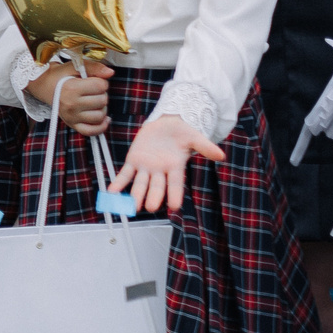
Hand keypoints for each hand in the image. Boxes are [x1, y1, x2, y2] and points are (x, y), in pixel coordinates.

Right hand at [26, 57, 112, 134]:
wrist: (44, 86)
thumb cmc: (60, 76)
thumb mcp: (74, 67)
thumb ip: (94, 68)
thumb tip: (110, 73)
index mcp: (72, 89)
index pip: (101, 86)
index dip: (101, 81)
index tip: (93, 81)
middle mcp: (71, 105)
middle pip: (102, 101)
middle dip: (101, 94)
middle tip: (91, 91)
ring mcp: (71, 116)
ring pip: (100, 116)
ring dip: (101, 108)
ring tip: (93, 101)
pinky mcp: (72, 124)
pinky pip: (91, 131)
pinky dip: (101, 126)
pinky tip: (104, 119)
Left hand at [110, 112, 224, 213]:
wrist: (166, 124)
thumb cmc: (182, 133)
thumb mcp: (194, 137)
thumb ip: (205, 147)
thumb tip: (221, 155)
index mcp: (176, 167)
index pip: (176, 184)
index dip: (175, 195)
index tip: (174, 206)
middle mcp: (160, 171)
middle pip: (157, 187)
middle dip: (153, 197)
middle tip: (149, 208)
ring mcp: (146, 167)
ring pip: (140, 184)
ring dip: (134, 195)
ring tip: (130, 206)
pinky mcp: (134, 161)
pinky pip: (125, 174)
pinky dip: (119, 183)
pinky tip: (112, 191)